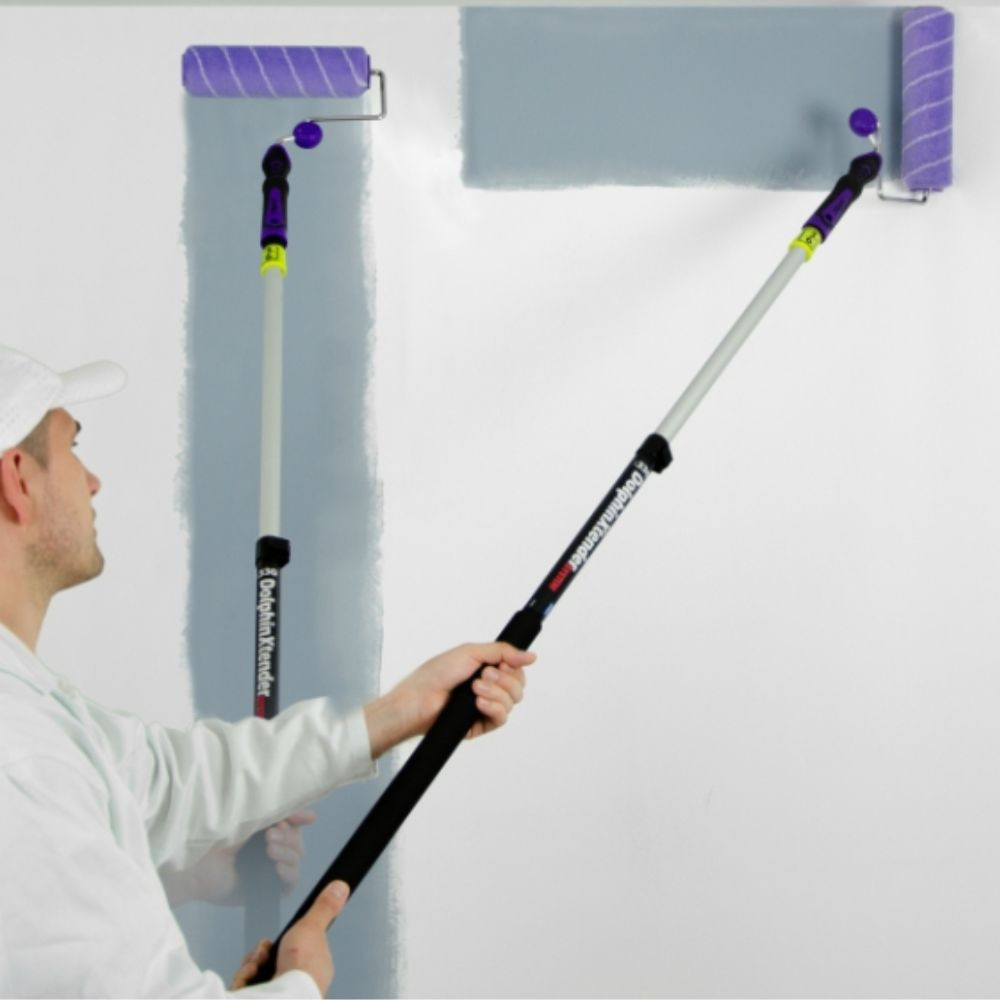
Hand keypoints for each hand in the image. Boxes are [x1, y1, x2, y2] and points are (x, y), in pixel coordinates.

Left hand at [163, 811, 315, 906]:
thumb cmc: (219, 837)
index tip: (286, 822)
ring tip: (268, 850)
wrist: (196, 865)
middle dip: (288, 838)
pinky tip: (277, 868)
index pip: (294, 827)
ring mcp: (268, 872)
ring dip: (287, 853)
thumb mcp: (253, 819)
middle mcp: (269, 851)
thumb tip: (314, 818)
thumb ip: (282, 815)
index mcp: (266, 832)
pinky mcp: (264, 891)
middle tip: (269, 836)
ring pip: (296, 861)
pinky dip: (289, 874)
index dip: (295, 823)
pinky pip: (289, 884)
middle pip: (298, 844)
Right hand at [229, 880, 348, 991]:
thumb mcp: (312, 926)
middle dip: (258, 957)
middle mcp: (298, 985)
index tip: (270, 943)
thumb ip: (323, 908)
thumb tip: (341, 886)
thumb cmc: (302, 966)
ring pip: (255, 976)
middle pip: (269, 963)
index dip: (275, 945)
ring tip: (254, 969)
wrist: (285, 999)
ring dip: (249, 968)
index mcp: (314, 968)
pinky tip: (248, 982)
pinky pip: (247, 988)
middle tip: (262, 955)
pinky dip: (243, 982)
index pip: (291, 951)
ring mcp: (282, 996)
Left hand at [364, 642, 535, 757]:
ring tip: (474, 689)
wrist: (419, 699)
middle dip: (504, 680)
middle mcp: (490, 688)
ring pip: (512, 702)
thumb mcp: (471, 652)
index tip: (500, 665)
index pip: (517, 670)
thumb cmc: (437, 673)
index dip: (513, 667)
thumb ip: (503, 652)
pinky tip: (479, 704)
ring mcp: (487, 706)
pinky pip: (502, 718)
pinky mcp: (481, 724)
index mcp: (488, 669)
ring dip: (495, 693)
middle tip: (483, 676)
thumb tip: (531, 656)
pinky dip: (493, 708)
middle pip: (519, 686)